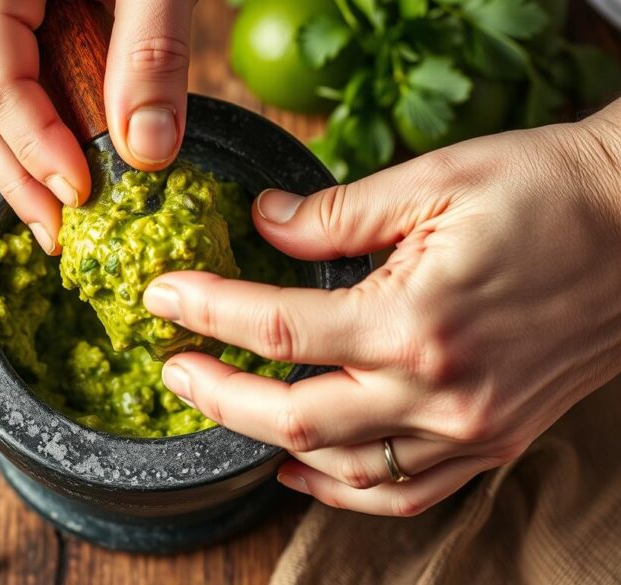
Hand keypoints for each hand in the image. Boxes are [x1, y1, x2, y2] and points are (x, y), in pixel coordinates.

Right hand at [0, 0, 193, 253]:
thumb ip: (151, 51)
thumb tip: (148, 150)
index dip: (38, 152)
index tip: (80, 199)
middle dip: (20, 181)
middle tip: (59, 238)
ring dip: (26, 159)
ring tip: (62, 213)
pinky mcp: (7, 13)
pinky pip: (9, 76)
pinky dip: (39, 122)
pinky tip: (69, 155)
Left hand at [143, 101, 620, 515]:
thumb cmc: (548, 192)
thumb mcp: (433, 182)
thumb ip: (335, 214)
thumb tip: (264, 224)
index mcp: (416, 321)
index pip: (278, 330)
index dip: (207, 312)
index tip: (164, 296)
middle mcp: (440, 392)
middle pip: (292, 419)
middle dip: (216, 395)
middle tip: (173, 370)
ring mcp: (471, 428)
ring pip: (342, 469)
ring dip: (268, 445)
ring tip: (223, 411)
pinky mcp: (495, 440)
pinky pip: (404, 490)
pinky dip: (343, 488)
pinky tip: (304, 467)